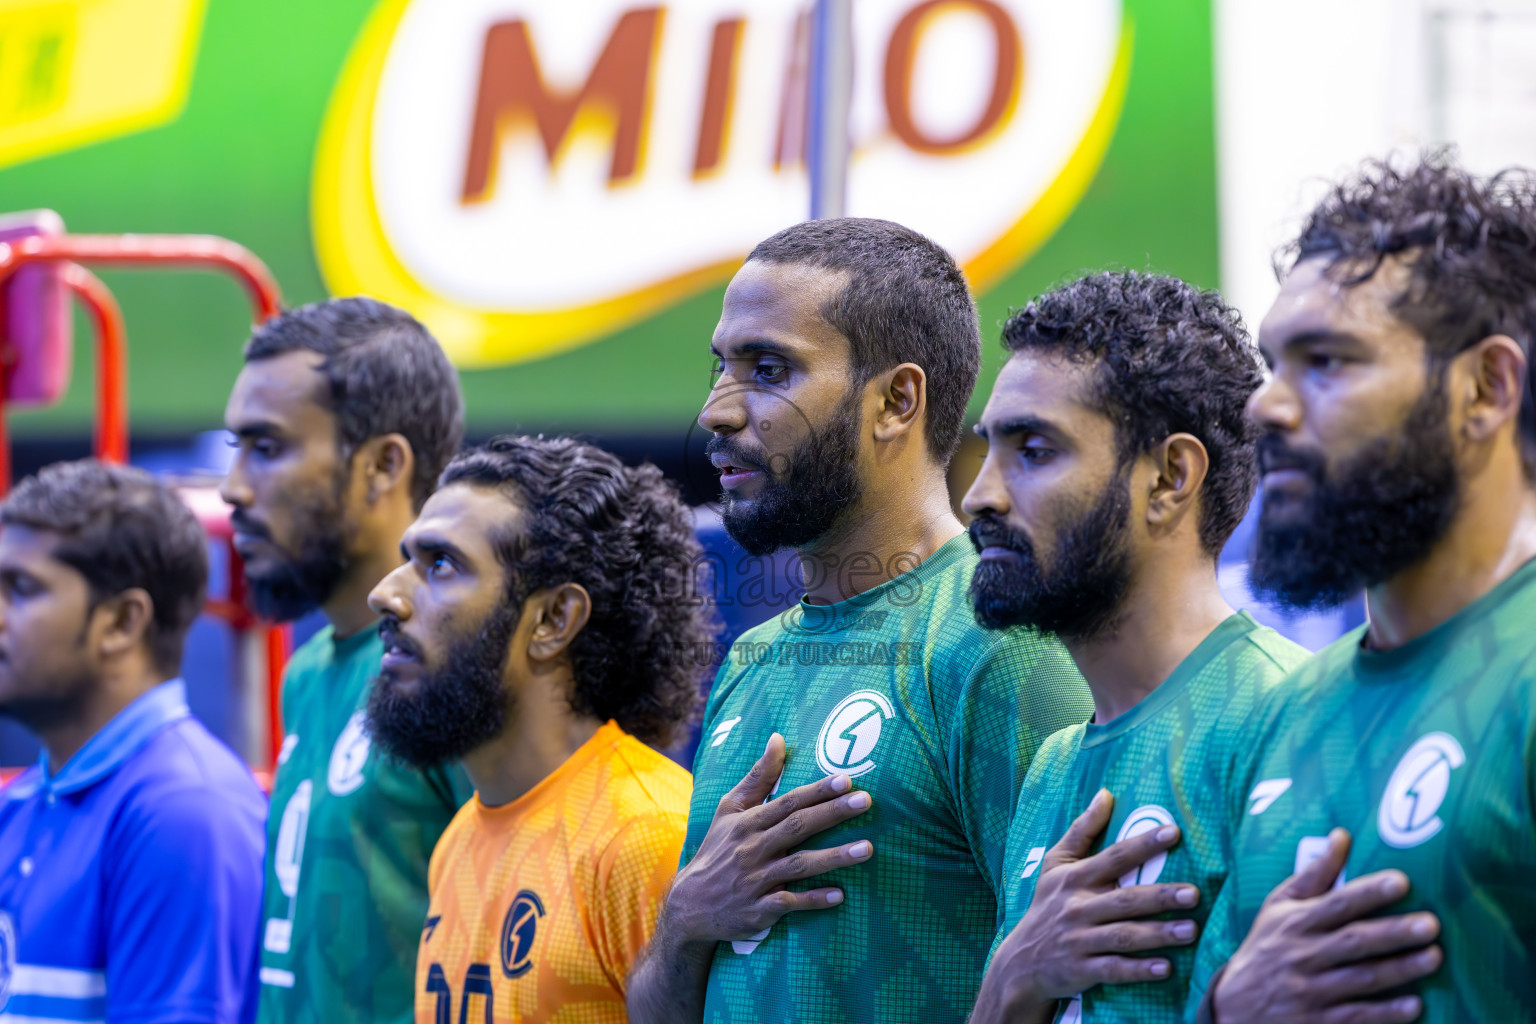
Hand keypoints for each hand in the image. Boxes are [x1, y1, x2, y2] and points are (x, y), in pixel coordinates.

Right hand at [663, 733, 874, 949]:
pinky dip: (814, 899)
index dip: (816, 791)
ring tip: (867, 849)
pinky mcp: (760, 910)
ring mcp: (756, 881)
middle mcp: (753, 849)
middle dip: (832, 813)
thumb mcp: (730, 810)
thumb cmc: (718, 850)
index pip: (786, 803)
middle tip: (864, 801)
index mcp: (747, 823)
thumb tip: (778, 738)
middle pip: (797, 827)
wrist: (691, 905)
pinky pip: (790, 903)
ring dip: (834, 857)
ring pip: (800, 865)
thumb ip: (758, 777)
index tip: (845, 779)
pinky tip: (840, 894)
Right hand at [972, 790, 1198, 1023]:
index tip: (1174, 832)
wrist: (1021, 962)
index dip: (1143, 844)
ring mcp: (1079, 940)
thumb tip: (1106, 794)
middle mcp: (1077, 907)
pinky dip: (1139, 970)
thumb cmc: (1047, 905)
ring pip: (1124, 936)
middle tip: (1194, 893)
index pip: (1113, 857)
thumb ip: (1082, 830)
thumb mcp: (1055, 865)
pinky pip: (1114, 969)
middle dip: (1160, 896)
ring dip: (1158, 934)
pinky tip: (1166, 969)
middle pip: (1124, 900)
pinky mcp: (1082, 970)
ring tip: (1192, 930)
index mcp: (1074, 878)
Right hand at [1211, 828, 1441, 1023]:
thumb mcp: (1277, 909)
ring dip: (1399, 969)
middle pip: (1354, 941)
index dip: (1368, 893)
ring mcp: (1309, 991)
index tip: (1402, 881)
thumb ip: (1313, 876)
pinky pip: (1357, 1016)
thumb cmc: (1265, 947)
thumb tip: (1341, 836)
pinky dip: (1386, 1012)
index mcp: (1294, 923)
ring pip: (1361, 979)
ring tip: (1435, 957)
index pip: (1336, 904)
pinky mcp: (1317, 1022)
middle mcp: (1301, 955)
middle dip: (1394, 932)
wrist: (1235, 1007)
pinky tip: (1415, 1005)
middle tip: (1432, 924)